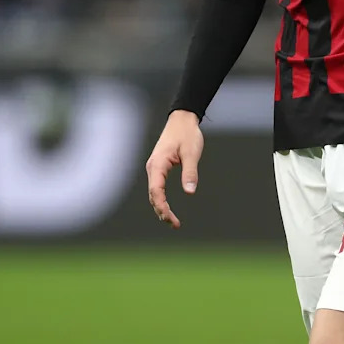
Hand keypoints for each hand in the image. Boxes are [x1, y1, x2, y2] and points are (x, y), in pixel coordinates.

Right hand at [146, 109, 204, 228]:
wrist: (182, 119)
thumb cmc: (187, 134)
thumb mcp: (191, 153)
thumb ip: (190, 172)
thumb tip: (190, 192)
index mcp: (158, 164)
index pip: (156, 192)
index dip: (163, 207)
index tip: (172, 219)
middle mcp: (153, 167)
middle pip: (153, 195)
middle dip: (162, 211)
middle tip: (175, 224)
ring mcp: (154, 167)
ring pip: (153, 192)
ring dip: (161, 207)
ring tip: (172, 221)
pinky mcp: (159, 167)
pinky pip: (156, 187)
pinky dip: (161, 199)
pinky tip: (167, 207)